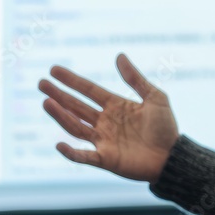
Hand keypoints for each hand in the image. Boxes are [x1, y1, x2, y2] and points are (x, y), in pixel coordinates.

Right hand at [39, 53, 179, 183]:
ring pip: (76, 127)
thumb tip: (119, 55)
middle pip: (76, 106)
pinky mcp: (106, 159)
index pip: (88, 90)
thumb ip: (135, 78)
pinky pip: (85, 156)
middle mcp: (105, 122)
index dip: (71, 80)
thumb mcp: (154, 97)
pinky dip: (71, 153)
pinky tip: (59, 144)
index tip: (53, 70)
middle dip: (59, 95)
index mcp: (115, 106)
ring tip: (46, 102)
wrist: (173, 155)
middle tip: (41, 83)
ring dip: (61, 116)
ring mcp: (103, 141)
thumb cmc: (165, 126)